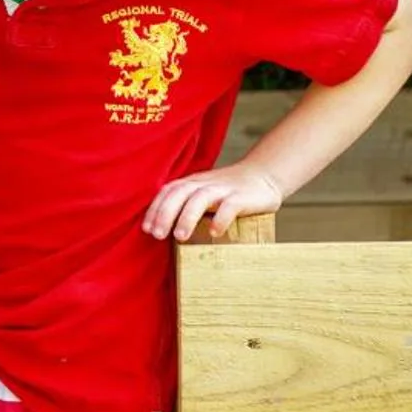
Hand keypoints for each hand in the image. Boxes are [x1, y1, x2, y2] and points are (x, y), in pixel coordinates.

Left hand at [143, 162, 284, 241]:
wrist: (264, 175)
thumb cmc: (226, 192)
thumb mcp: (202, 193)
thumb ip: (184, 204)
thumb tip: (160, 230)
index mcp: (191, 183)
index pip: (168, 192)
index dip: (155, 209)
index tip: (147, 229)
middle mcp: (204, 184)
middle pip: (179, 193)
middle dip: (165, 214)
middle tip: (157, 235)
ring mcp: (224, 189)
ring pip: (201, 198)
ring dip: (188, 217)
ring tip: (180, 237)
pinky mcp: (243, 197)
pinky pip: (230, 205)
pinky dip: (221, 218)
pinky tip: (214, 233)